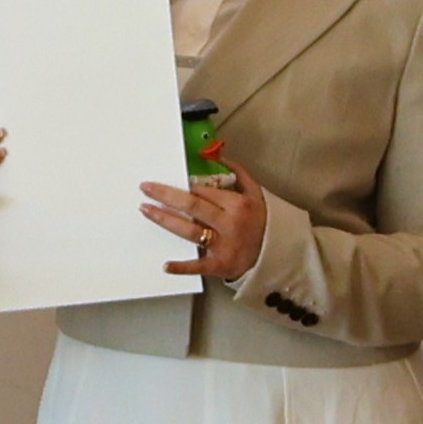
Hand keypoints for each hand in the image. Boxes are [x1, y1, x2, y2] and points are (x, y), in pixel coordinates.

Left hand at [143, 174, 272, 285]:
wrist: (276, 254)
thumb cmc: (262, 221)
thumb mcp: (256, 193)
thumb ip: (238, 172)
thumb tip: (215, 156)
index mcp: (237, 204)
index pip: (204, 191)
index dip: (183, 185)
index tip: (166, 181)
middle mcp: (230, 223)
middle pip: (192, 206)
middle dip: (166, 196)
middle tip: (146, 188)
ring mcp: (224, 245)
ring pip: (189, 231)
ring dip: (165, 220)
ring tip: (146, 210)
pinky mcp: (221, 265)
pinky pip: (199, 266)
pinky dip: (182, 267)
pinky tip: (165, 265)